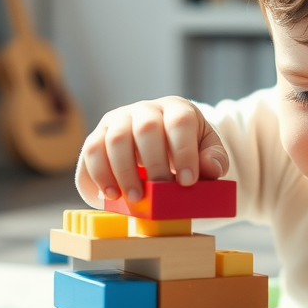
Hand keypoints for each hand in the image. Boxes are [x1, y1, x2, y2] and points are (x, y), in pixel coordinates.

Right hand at [75, 96, 228, 207]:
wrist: (160, 145)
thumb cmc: (186, 149)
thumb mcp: (206, 151)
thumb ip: (214, 160)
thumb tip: (210, 169)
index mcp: (176, 109)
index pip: (180, 122)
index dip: (184, 151)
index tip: (188, 182)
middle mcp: (145, 110)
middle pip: (146, 129)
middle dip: (154, 164)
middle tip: (161, 192)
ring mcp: (118, 120)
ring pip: (116, 139)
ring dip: (124, 172)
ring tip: (136, 198)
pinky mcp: (98, 135)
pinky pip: (92, 151)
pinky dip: (99, 174)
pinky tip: (111, 194)